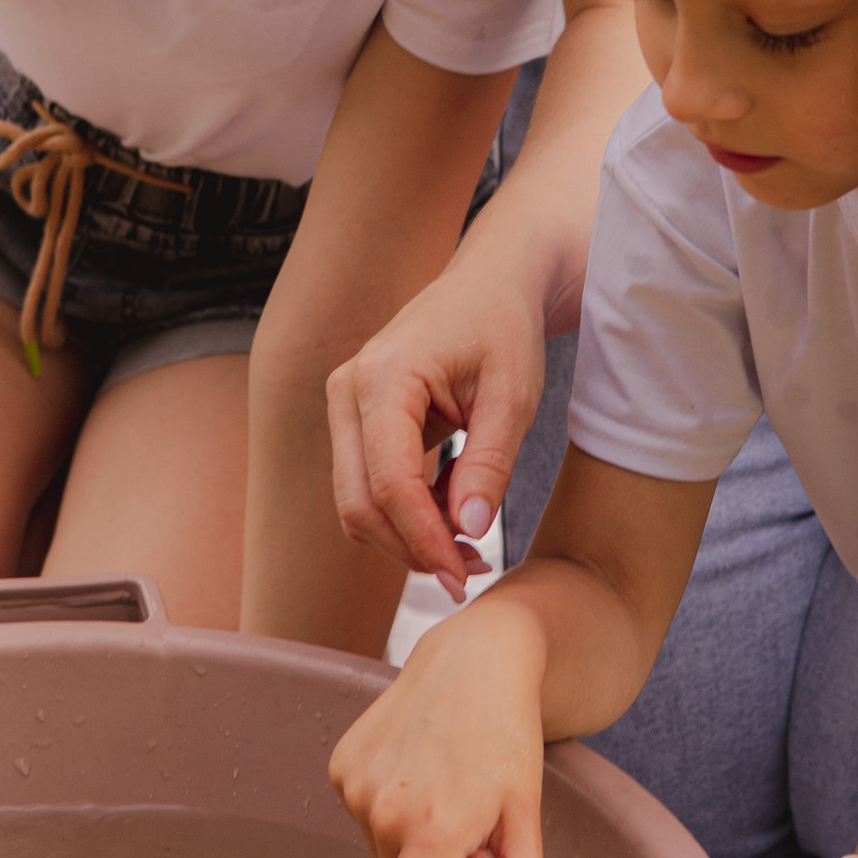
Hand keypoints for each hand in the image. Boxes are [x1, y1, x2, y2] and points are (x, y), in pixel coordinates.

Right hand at [302, 613, 562, 857]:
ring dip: (414, 836)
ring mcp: (356, 788)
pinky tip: (416, 762)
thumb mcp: (524, 814)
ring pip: (384, 852)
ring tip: (445, 780)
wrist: (473, 660)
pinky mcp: (340, 766)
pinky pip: (365, 815)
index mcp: (436, 833)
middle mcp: (386, 815)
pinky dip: (390, 804)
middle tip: (475, 822)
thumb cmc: (508, 739)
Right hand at [325, 250, 550, 600]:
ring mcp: (344, 406)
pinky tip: (453, 515)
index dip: (423, 539)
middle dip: (411, 549)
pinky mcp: (354, 420)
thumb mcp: (513, 396)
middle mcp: (347, 392)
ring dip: (406, 538)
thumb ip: (489, 464)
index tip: (464, 575)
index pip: (389, 483)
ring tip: (468, 550)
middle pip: (359, 502)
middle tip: (469, 575)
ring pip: (356, 502)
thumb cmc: (503, 328)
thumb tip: (468, 533)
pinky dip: (404, 515)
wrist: (489, 283)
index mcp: (384, 378)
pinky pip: (366, 485)